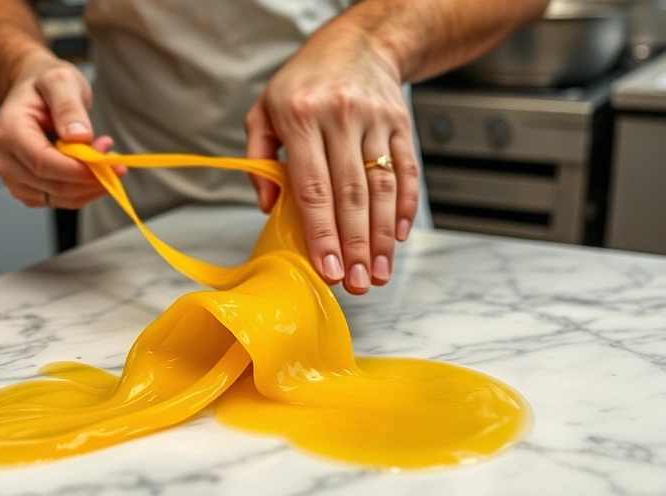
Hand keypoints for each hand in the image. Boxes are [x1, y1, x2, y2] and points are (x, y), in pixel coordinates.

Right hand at [0, 54, 124, 209]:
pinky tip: (93, 171)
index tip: (107, 165)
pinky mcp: (27, 188)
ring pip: (58, 198)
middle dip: (90, 178)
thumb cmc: (44, 84)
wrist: (33, 91)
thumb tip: (80, 137)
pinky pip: (58, 201)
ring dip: (89, 186)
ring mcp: (13, 177)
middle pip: (52, 185)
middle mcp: (5, 159)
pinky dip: (82, 191)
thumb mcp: (61, 81)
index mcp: (9, 132)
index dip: (78, 170)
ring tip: (106, 161)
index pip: (43, 163)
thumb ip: (69, 108)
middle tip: (116, 161)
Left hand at [245, 22, 417, 294]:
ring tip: (379, 272)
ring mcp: (374, 120)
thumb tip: (267, 206)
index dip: (322, 233)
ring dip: (383, 237)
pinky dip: (405, 207)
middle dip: (355, 246)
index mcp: (299, 116)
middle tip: (359, 284)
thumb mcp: (264, 109)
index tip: (328, 268)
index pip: (312, 188)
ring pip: (382, 187)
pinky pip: (407, 170)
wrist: (358, 42)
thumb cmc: (304, 81)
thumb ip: (258, 157)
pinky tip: (400, 236)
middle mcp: (339, 117)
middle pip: (351, 194)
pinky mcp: (400, 123)